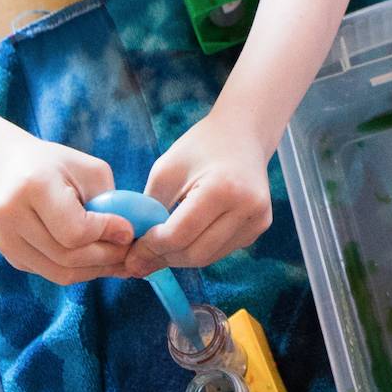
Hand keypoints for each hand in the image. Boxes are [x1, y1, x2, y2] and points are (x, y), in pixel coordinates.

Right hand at [0, 134, 132, 282]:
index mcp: (34, 186)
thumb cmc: (55, 164)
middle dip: (106, 258)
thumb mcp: (87, 169)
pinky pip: (50, 273)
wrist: (5, 168)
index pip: (74, 231)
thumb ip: (108, 201)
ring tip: (118, 261)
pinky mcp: (9, 255)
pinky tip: (95, 260)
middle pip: (67, 257)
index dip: (105, 234)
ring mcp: (6, 240)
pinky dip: (77, 270)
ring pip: (59, 273)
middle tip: (129, 252)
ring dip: (94, 271)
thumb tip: (126, 238)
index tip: (128, 231)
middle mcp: (12, 216)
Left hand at [138, 114, 273, 270]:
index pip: (180, 235)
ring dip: (180, 257)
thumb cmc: (200, 147)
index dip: (151, 248)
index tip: (132, 251)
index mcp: (223, 188)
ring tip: (160, 247)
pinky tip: (187, 236)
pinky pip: (220, 251)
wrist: (242, 133)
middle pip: (195, 254)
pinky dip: (199, 249)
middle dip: (164, 257)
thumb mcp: (167, 170)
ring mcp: (258, 220)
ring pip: (208, 258)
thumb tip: (135, 256)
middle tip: (141, 256)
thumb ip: (149, 211)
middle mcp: (248, 207)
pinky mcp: (259, 227)